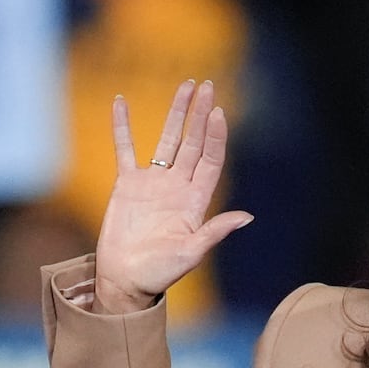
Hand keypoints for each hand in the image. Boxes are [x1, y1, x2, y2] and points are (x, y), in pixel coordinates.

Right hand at [94, 79, 252, 314]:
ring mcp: (153, 183)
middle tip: (207, 86)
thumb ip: (215, 232)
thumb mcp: (191, 253)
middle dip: (200, 115)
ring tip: (185, 87)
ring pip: (167, 140)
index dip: (215, 137)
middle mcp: (177, 186)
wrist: (126, 280)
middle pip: (193, 143)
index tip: (218, 112)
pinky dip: (123, 127)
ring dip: (176, 114)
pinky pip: (125, 149)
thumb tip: (247, 217)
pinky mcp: (128, 184)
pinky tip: (121, 103)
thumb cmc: (160, 273)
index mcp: (194, 201)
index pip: (210, 161)